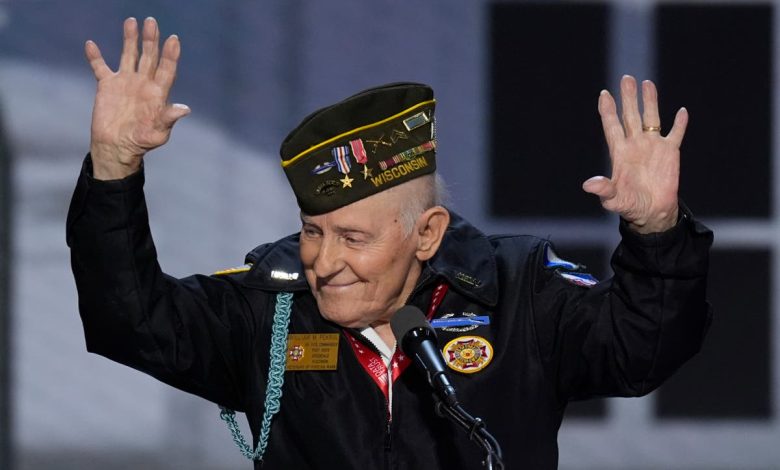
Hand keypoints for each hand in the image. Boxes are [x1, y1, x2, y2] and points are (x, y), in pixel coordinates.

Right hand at [86, 17, 189, 179]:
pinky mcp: (107, 86)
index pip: (167, 70)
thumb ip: (169, 118)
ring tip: (132, 21)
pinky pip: (100, 67)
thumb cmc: (141, 142)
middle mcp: (143, 84)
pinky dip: (95, 57)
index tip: (173, 39)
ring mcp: (125, 82)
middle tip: (152, 22)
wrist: (117, 148)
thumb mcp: (158, 133)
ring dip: (129, 39)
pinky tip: (91, 45)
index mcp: (157, 93)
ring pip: (128, 55)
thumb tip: (185, 109)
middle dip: (151, 39)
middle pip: (149, 56)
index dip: (171, 55)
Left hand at [582, 75, 687, 233]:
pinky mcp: (670, 153)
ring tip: (647, 83)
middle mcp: (635, 145)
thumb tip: (588, 184)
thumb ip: (604, 189)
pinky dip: (680, 124)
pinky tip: (681, 112)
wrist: (652, 213)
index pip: (612, 126)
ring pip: (651, 118)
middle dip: (628, 98)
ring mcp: (653, 146)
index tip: (604, 94)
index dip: (608, 110)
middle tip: (626, 78)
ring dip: (650, 102)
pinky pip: (676, 134)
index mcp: (620, 153)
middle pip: (630, 116)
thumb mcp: (614, 199)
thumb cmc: (630, 206)